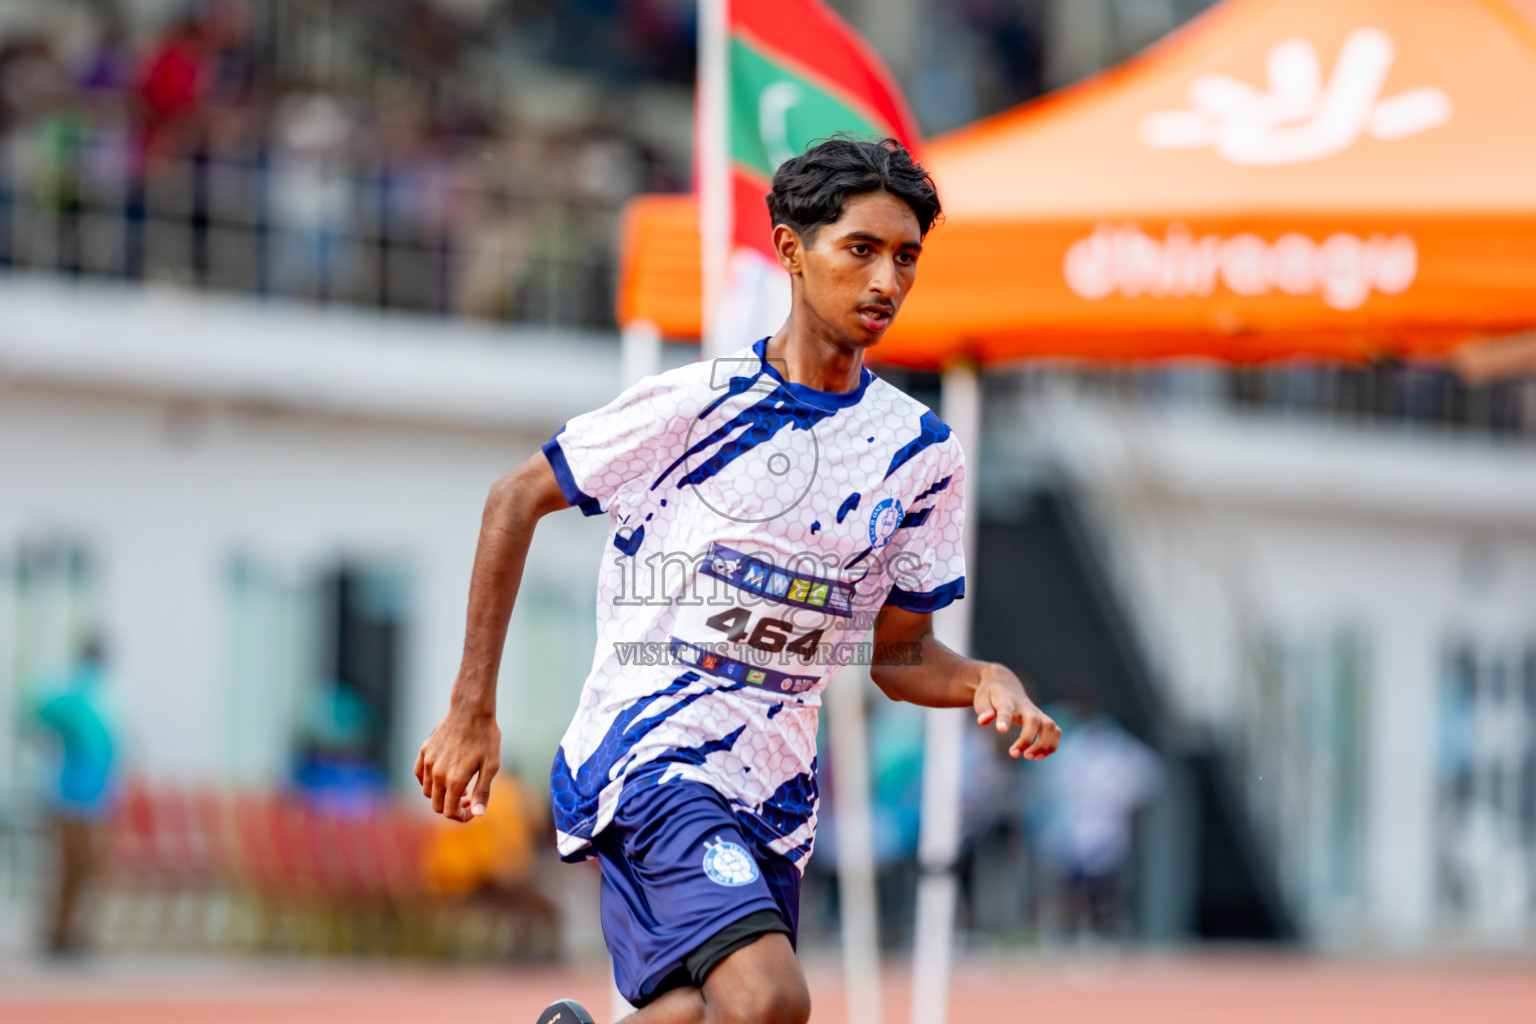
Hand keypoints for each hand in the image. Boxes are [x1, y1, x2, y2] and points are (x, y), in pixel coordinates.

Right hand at [414, 703, 500, 821]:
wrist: (471, 710)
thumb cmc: (485, 737)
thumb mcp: (491, 766)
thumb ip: (483, 791)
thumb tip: (478, 815)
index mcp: (454, 780)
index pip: (449, 812)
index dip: (461, 817)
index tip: (472, 811)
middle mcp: (437, 773)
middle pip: (436, 805)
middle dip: (452, 808)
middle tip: (468, 798)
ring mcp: (428, 762)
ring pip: (428, 792)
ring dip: (442, 795)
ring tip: (460, 785)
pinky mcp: (424, 751)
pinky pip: (420, 775)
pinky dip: (428, 782)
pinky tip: (443, 776)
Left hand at [973, 665, 1059, 760]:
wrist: (1004, 684)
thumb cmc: (990, 695)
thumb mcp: (982, 700)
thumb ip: (983, 711)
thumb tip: (982, 721)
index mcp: (1007, 700)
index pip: (1007, 709)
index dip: (1005, 719)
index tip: (1001, 730)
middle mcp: (1025, 706)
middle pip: (1034, 720)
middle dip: (1026, 739)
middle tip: (1013, 754)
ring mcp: (1036, 712)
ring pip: (1049, 726)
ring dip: (1043, 745)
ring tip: (1028, 757)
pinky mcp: (1042, 719)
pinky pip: (1055, 731)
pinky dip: (1052, 745)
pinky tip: (1039, 756)